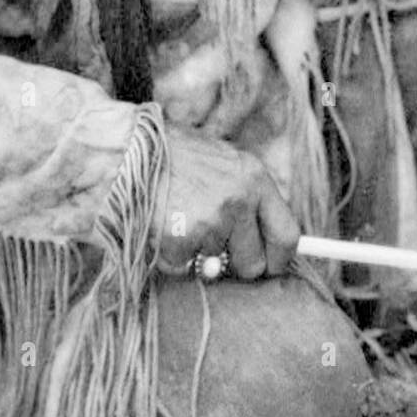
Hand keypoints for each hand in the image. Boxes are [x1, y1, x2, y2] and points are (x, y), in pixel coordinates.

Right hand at [155, 125, 298, 278]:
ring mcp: (211, 221)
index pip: (287, 236)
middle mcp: (239, 200)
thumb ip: (248, 200)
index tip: (269, 266)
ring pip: (214, 268)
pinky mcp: (180, 239)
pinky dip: (171, 257)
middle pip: (254, 264)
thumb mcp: (225, 165)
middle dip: (235, 265)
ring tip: (180, 219)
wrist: (128, 146)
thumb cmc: (176, 156)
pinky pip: (183, 269)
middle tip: (214, 248)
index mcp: (256, 179)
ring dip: (197, 255)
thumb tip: (266, 244)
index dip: (279, 260)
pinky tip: (162, 227)